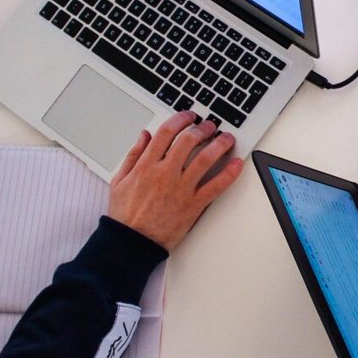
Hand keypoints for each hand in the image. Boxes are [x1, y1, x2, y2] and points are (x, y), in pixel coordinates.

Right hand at [108, 112, 242, 250]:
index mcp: (147, 165)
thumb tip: (145, 135)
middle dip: (203, 128)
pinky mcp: (193, 205)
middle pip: (189, 140)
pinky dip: (229, 174)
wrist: (133, 241)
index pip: (167, 132)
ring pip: (205, 159)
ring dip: (220, 144)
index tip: (189, 116)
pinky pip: (215, 186)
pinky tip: (237, 164)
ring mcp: (181, 189)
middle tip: (210, 126)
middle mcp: (165, 173)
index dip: (181, 118)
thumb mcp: (120, 180)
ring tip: (227, 138)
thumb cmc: (126, 214)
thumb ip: (133, 154)